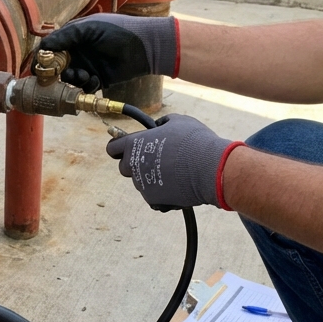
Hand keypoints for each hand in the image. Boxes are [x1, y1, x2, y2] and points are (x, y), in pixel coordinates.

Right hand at [40, 14, 178, 90]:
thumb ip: (65, 36)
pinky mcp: (98, 79)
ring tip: (85, 76)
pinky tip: (96, 80)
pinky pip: (84, 87)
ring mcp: (88, 66)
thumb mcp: (89, 29)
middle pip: (58, 67)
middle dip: (58, 73)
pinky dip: (87, 86)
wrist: (144, 47)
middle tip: (65, 74)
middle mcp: (79, 51)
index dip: (44, 58)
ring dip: (74, 80)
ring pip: (70, 79)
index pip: (51, 48)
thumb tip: (43, 46)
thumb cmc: (118, 31)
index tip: (40, 69)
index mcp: (74, 36)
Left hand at [106, 114, 231, 209]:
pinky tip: (178, 184)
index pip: (112, 148)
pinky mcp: (153, 200)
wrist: (210, 169)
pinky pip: (153, 195)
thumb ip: (162, 123)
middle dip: (136, 164)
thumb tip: (159, 125)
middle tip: (154, 159)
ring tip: (174, 171)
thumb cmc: (194, 141)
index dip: (118, 146)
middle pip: (125, 167)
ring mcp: (142, 185)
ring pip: (141, 181)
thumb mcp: (178, 121)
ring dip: (151, 177)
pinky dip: (162, 191)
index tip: (125, 147)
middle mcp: (133, 166)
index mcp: (134, 144)